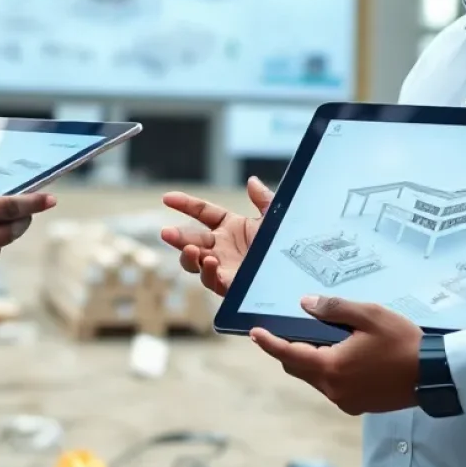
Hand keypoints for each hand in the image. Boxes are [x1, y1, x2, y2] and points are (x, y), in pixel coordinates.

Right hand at [159, 176, 273, 296]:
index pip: (201, 212)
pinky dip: (208, 272)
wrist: (298, 271)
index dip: (185, 204)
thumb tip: (252, 181)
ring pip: (194, 263)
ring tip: (190, 249)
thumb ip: (263, 199)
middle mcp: (222, 247)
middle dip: (177, 237)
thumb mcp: (275, 218)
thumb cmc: (285, 245)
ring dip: (188, 256)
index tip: (167, 198)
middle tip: (167, 233)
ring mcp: (223, 266)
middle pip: (191, 239)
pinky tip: (210, 262)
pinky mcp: (229, 285)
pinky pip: (212, 280)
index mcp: (230, 227)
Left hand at [250, 296, 422, 415]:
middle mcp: (334, 390)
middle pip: (298, 368)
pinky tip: (341, 352)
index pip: (289, 355)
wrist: (434, 374)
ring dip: (311, 359)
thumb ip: (333, 309)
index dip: (269, 343)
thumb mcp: (367, 315)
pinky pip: (332, 386)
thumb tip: (306, 304)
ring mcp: (347, 402)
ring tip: (322, 335)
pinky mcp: (359, 406)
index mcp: (332, 368)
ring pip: (315, 378)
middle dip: (289, 349)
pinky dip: (328, 369)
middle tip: (289, 327)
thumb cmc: (402, 342)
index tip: (254, 333)